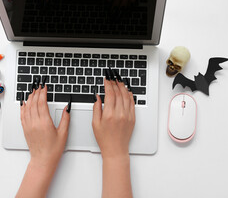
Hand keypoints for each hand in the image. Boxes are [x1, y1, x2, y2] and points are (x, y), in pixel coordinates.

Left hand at [20, 85, 69, 167]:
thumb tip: (67, 108)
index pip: (42, 103)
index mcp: (45, 123)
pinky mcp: (25, 129)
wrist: (43, 160)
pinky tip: (24, 102)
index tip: (44, 87)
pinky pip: (22, 115)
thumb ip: (65, 119)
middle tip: (39, 86)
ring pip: (27, 107)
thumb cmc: (53, 149)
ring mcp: (28, 126)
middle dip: (36, 93)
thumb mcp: (63, 133)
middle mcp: (35, 123)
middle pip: (34, 103)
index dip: (43, 93)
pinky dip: (23, 107)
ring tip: (33, 91)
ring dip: (30, 98)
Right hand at [92, 75, 134, 197]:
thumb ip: (96, 108)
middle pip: (118, 93)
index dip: (108, 84)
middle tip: (112, 77)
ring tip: (119, 81)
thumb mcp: (95, 123)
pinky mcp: (133, 118)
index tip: (106, 79)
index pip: (110, 94)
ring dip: (123, 87)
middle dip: (115, 83)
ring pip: (126, 96)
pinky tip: (127, 91)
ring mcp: (128, 116)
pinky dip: (130, 95)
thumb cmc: (104, 139)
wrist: (116, 150)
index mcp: (109, 115)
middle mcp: (120, 114)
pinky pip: (132, 103)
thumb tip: (97, 96)